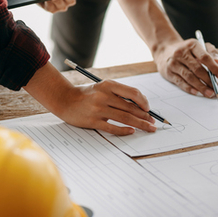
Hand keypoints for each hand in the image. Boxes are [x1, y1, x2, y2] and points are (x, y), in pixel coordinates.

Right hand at [24, 62, 155, 135]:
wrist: (64, 100)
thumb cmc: (87, 95)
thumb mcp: (102, 88)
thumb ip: (118, 94)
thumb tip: (140, 105)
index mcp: (108, 85)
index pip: (132, 93)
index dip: (144, 102)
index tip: (148, 109)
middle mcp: (104, 95)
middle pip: (131, 107)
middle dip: (145, 116)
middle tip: (153, 122)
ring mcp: (98, 109)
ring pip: (125, 118)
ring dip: (140, 124)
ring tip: (148, 128)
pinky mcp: (93, 121)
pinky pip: (113, 127)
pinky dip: (124, 130)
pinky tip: (132, 131)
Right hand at [154, 39, 217, 97]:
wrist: (164, 50)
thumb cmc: (187, 50)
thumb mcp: (199, 46)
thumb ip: (211, 52)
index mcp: (192, 45)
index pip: (204, 57)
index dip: (214, 67)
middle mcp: (181, 53)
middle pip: (197, 69)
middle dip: (209, 81)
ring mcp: (173, 63)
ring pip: (189, 77)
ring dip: (201, 87)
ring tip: (210, 93)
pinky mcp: (168, 72)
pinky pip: (180, 82)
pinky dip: (189, 88)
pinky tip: (197, 92)